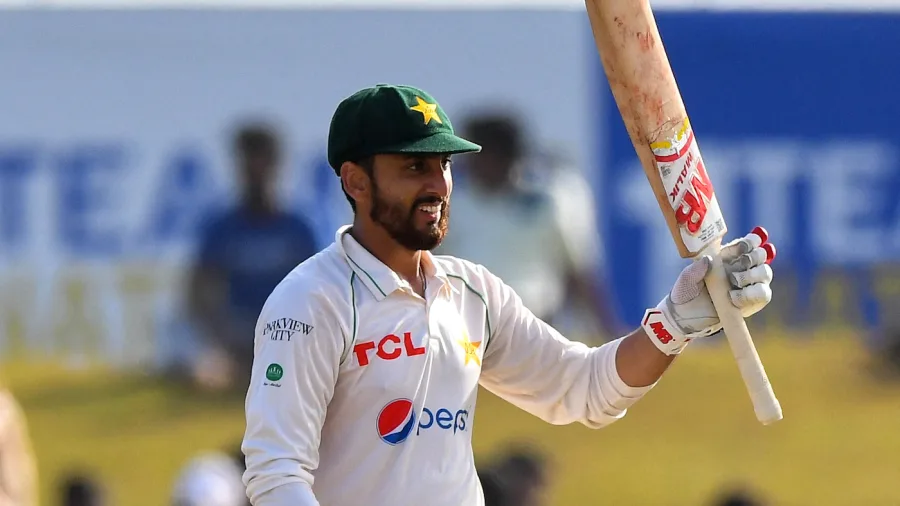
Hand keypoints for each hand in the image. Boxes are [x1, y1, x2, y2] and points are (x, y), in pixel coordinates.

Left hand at [641, 226, 775, 355]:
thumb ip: (696, 269)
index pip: (747, 243)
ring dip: (753, 275)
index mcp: (726, 257)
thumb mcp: (686, 279)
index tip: (744, 246)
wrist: (686, 318)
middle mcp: (741, 268)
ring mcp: (748, 285)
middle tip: (743, 262)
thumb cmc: (686, 293)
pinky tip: (735, 298)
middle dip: (755, 256)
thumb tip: (709, 260)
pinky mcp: (752, 302)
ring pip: (765, 273)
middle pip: (761, 255)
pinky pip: (763, 294)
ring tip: (735, 281)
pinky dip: (751, 294)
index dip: (751, 241)